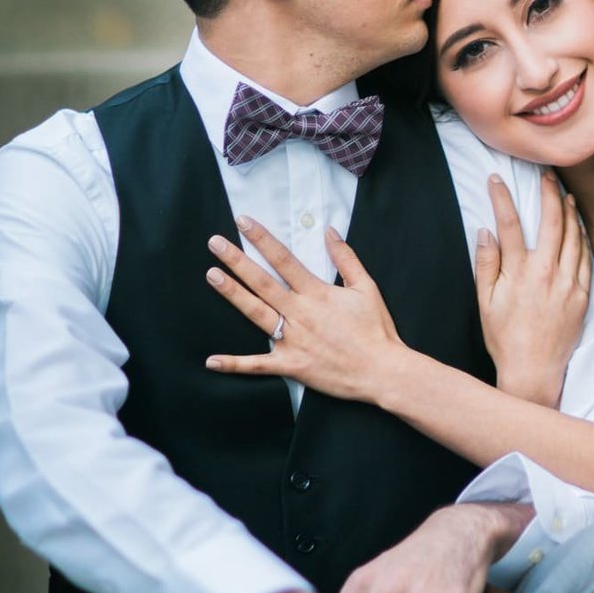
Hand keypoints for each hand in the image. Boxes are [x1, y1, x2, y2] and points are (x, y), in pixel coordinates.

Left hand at [204, 216, 404, 401]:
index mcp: (317, 293)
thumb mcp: (366, 287)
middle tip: (214, 243)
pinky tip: (211, 360)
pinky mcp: (291, 365)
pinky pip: (258, 365)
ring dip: (232, 294)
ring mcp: (292, 340)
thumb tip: (330, 231)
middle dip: (237, 260)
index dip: (262, 239)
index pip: (283, 259)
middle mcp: (300, 313)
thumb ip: (346, 258)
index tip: (244, 222)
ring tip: (212, 275)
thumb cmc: (376, 329)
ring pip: (256, 313)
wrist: (382, 370)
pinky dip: (234, 365)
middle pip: (262, 282)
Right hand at [477, 173, 591, 405]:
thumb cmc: (504, 338)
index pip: (508, 223)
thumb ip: (486, 264)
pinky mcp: (582, 295)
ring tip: (563, 194)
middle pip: (551, 220)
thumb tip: (484, 232)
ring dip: (568, 211)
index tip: (495, 179)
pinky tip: (577, 226)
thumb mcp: (485, 302)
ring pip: (573, 235)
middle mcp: (546, 273)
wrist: (533, 371)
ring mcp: (568, 283)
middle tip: (545, 176)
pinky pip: (585, 257)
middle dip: (548, 193)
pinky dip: (581, 237)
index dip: (501, 197)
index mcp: (518, 273)